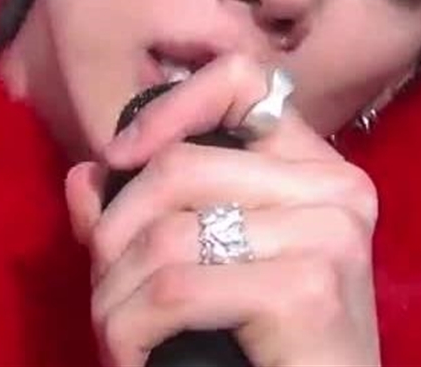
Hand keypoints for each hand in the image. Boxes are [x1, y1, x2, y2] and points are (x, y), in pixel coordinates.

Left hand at [66, 56, 380, 366]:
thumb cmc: (270, 353)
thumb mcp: (208, 271)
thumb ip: (147, 221)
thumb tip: (83, 176)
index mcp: (319, 170)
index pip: (243, 82)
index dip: (169, 107)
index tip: (118, 159)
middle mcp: (336, 190)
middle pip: (180, 167)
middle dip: (114, 236)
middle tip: (105, 294)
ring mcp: (328, 235)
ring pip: (167, 234)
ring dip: (115, 296)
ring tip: (115, 336)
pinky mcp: (307, 289)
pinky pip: (175, 289)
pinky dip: (129, 331)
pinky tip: (131, 360)